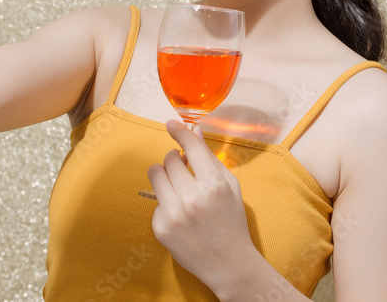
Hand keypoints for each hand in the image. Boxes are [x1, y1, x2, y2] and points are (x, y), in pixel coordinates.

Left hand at [147, 120, 256, 288]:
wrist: (228, 263)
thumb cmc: (232, 221)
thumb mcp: (230, 186)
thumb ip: (210, 158)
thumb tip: (195, 131)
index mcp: (213, 185)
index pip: (190, 147)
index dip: (179, 131)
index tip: (171, 123)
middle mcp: (191, 198)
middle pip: (169, 159)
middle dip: (175, 160)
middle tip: (185, 170)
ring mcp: (173, 214)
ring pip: (155, 174)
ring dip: (164, 175)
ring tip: (178, 186)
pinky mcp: (160, 228)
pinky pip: (155, 200)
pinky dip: (166, 202)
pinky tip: (180, 214)